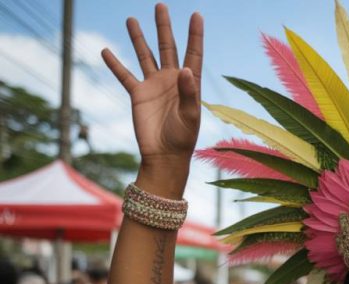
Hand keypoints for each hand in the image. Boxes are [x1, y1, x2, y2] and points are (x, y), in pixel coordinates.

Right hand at [101, 4, 202, 171]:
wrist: (164, 156)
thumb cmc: (183, 139)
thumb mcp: (190, 117)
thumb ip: (189, 94)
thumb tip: (187, 70)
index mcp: (190, 84)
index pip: (193, 53)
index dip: (195, 34)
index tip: (197, 14)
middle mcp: (172, 80)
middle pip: (167, 47)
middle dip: (164, 27)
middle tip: (161, 6)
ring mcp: (154, 86)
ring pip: (145, 56)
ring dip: (138, 38)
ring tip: (132, 19)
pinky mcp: (138, 95)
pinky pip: (124, 75)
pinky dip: (115, 64)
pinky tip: (105, 51)